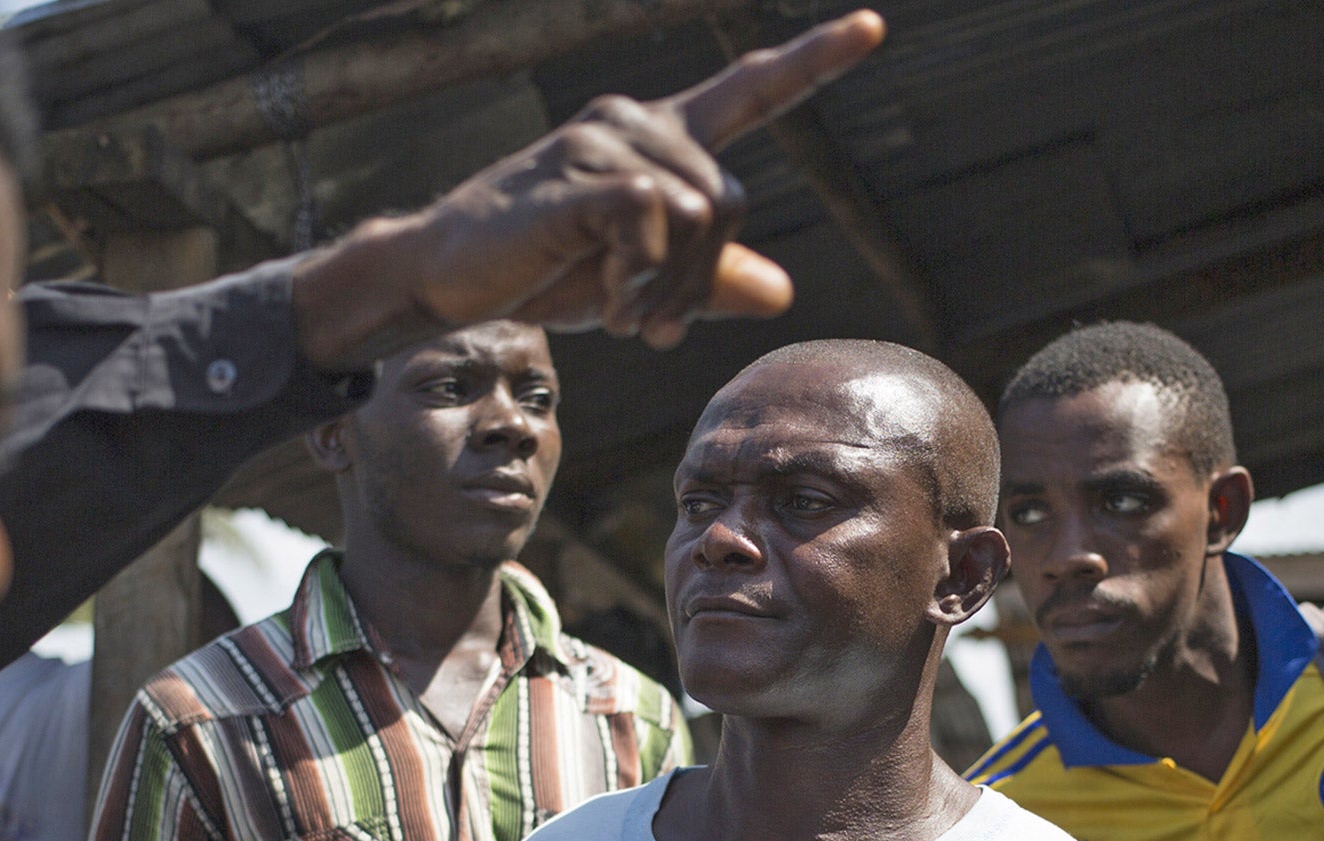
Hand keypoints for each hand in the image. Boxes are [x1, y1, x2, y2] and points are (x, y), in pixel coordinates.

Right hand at [294, 10, 884, 363]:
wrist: (451, 280)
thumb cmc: (544, 273)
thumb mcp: (640, 284)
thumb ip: (709, 282)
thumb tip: (781, 291)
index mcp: (660, 140)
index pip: (748, 92)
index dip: (813, 61)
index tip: (872, 28)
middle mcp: (638, 124)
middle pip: (731, 202)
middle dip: (702, 282)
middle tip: (653, 329)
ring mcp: (605, 142)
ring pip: (700, 217)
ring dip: (668, 288)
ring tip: (622, 314)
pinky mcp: (579, 176)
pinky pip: (655, 218)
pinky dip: (642, 276)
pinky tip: (610, 300)